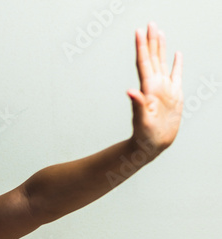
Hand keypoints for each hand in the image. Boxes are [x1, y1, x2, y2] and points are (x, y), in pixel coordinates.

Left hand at [127, 22, 182, 156]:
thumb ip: (137, 105)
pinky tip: (177, 54)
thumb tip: (130, 92)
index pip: (143, 63)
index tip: (138, 31)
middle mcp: (154, 86)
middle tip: (149, 23)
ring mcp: (164, 89)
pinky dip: (176, 64)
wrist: (152, 145)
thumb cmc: (144, 136)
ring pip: (162, 63)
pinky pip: (176, 75)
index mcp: (147, 89)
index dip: (141, 47)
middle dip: (150, 41)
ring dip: (161, 47)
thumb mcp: (141, 121)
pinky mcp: (174, 95)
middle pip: (152, 58)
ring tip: (159, 32)